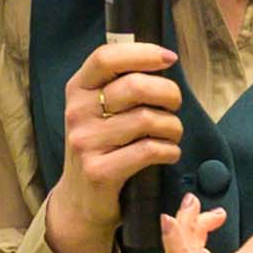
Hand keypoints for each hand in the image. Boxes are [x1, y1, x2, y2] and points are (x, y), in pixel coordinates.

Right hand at [41, 35, 188, 252]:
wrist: (80, 199)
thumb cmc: (101, 147)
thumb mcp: (99, 111)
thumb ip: (121, 85)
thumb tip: (162, 60)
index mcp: (78, 89)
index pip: (107, 57)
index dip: (143, 53)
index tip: (169, 58)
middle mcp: (77, 112)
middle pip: (135, 86)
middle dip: (169, 94)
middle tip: (175, 106)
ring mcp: (85, 142)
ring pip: (148, 120)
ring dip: (173, 127)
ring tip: (172, 134)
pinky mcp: (99, 171)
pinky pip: (149, 150)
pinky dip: (169, 150)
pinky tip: (168, 153)